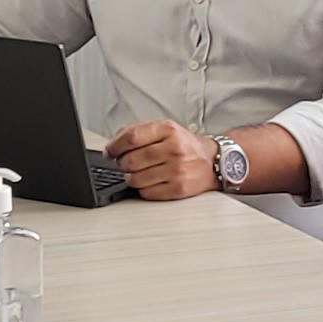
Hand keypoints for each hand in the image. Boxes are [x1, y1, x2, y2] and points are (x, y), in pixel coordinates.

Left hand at [104, 119, 219, 199]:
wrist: (212, 161)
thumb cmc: (185, 145)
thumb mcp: (164, 129)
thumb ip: (138, 131)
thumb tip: (113, 145)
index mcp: (168, 130)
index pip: (131, 138)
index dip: (114, 146)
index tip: (109, 152)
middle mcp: (174, 149)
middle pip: (131, 160)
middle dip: (122, 164)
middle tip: (125, 163)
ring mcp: (177, 170)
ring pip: (135, 179)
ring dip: (131, 177)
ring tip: (139, 172)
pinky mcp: (178, 189)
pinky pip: (146, 193)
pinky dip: (143, 188)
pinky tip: (150, 181)